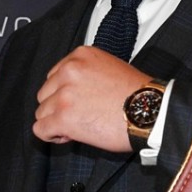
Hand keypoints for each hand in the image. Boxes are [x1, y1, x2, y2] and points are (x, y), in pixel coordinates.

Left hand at [34, 45, 150, 151]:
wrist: (152, 112)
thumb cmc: (137, 95)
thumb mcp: (109, 68)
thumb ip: (85, 73)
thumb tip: (68, 91)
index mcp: (79, 56)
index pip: (54, 76)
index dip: (64, 93)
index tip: (79, 103)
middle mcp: (68, 71)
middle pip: (45, 94)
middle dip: (58, 107)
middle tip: (80, 117)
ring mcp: (64, 94)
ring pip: (42, 112)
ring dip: (56, 121)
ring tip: (78, 127)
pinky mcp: (63, 117)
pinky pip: (40, 129)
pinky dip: (51, 135)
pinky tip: (68, 136)